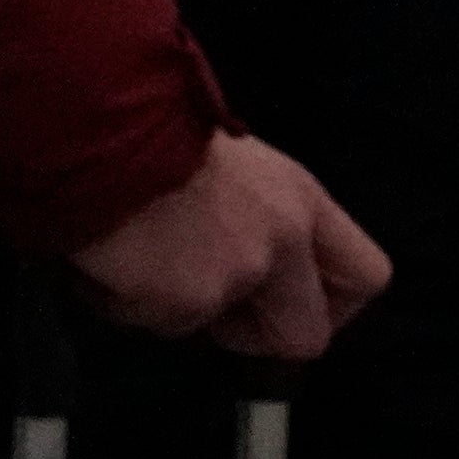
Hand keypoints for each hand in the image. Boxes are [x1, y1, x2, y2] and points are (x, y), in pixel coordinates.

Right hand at [68, 132, 389, 363]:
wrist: (93, 122)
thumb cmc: (149, 126)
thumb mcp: (234, 161)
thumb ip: (260, 215)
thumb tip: (245, 265)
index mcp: (301, 200)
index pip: (364, 277)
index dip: (329, 307)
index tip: (286, 306)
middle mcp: (281, 242)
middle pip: (303, 336)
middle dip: (252, 336)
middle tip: (203, 306)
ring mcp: (234, 274)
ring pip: (205, 327)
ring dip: (166, 303)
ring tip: (131, 252)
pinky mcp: (180, 299)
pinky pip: (149, 320)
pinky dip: (121, 299)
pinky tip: (104, 255)